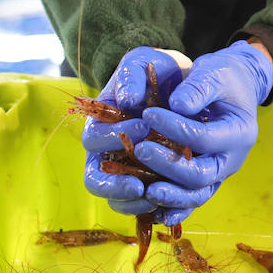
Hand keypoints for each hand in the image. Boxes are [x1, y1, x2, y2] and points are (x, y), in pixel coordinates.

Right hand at [82, 46, 191, 215]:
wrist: (178, 82)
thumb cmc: (152, 71)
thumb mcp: (139, 63)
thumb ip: (131, 77)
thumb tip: (128, 100)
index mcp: (99, 125)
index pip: (94, 141)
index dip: (115, 138)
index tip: (145, 126)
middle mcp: (108, 153)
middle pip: (97, 181)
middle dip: (117, 184)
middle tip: (141, 183)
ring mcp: (128, 171)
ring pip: (120, 200)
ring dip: (135, 203)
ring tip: (156, 197)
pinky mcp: (151, 182)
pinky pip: (146, 204)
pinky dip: (155, 209)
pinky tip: (171, 204)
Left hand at [130, 41, 272, 224]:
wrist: (234, 87)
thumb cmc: (223, 78)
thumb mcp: (213, 73)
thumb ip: (198, 88)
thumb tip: (177, 105)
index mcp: (239, 132)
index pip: (204, 138)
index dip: (175, 128)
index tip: (148, 114)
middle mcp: (232, 158)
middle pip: (202, 175)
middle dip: (170, 167)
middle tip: (141, 150)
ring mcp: (220, 172)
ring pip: (197, 195)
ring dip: (171, 196)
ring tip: (146, 191)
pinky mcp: (207, 178)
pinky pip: (192, 199)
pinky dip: (175, 208)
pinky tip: (156, 213)